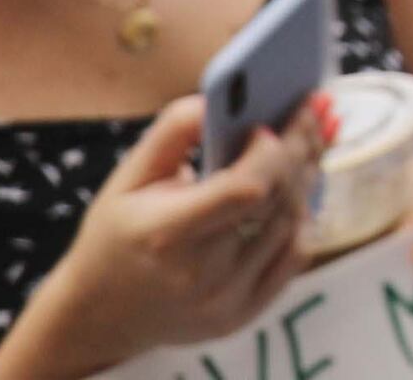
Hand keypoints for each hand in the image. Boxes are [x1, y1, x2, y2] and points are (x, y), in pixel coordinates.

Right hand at [2, 96, 330, 372]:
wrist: (99, 313)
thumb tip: (221, 97)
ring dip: (304, 178)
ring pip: (292, 223)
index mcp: (165, 235)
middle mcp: (200, 275)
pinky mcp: (243, 314)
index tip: (270, 122)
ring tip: (308, 142)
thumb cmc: (115, 235)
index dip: (271, 149)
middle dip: (300, 150)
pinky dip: (301, 217)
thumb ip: (173, 131)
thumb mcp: (127, 178)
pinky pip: (296, 255)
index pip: (245, 188)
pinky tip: (297, 189)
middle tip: (313, 112)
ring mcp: (226, 300)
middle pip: (276, 201)